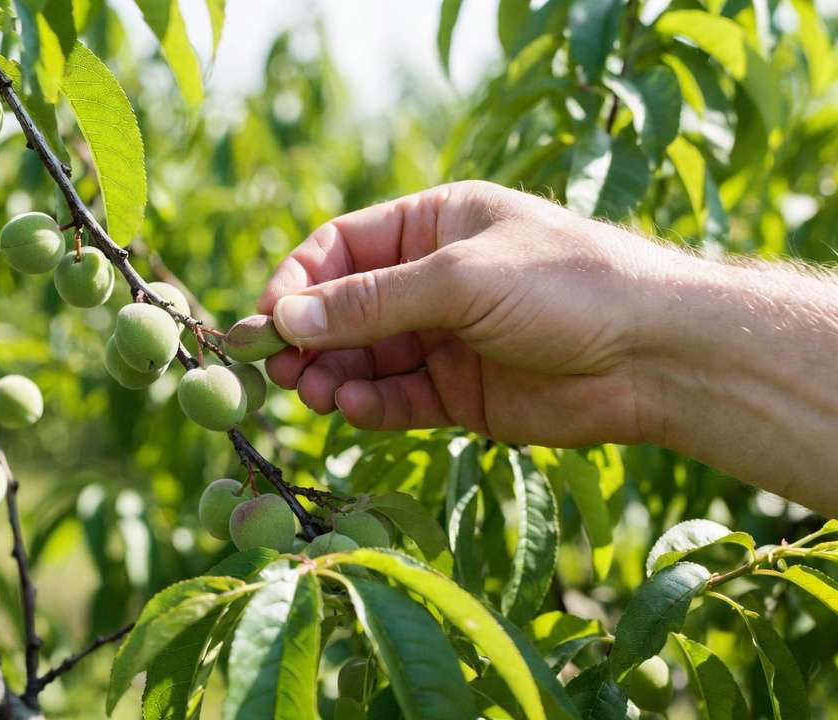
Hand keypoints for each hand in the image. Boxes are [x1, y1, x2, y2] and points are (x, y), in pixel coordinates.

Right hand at [257, 180, 669, 447]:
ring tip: (313, 394)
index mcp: (433, 223)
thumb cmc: (566, 286)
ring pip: (363, 357)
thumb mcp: (460, 279)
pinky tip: (355, 409)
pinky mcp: (458, 393)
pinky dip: (370, 405)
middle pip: (343, 307)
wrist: (657, 356)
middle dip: (308, 337)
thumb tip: (284, 319)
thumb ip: (371, 302)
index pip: (341, 248)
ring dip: (332, 375)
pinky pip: (396, 397)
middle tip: (277, 371)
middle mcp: (432, 279)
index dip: (297, 282)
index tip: (265, 321)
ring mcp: (443, 338)